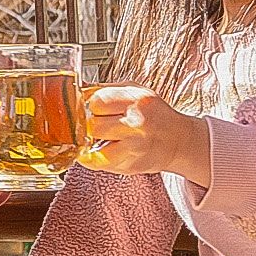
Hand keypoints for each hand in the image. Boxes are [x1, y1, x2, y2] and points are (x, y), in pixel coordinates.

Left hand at [80, 85, 211, 180]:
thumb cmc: (154, 115)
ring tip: (102, 137)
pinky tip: (99, 150)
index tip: (95, 109)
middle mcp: (137, 123)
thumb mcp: (135, 92)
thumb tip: (77, 93)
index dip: (91, 105)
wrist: (178, 141)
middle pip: (94, 125)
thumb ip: (107, 90)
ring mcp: (134, 146)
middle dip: (91, 125)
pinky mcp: (130, 164)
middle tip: (99, 124)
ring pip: (94, 146)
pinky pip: (99, 163)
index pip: (97, 101)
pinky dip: (93, 158)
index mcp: (137, 99)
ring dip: (92, 142)